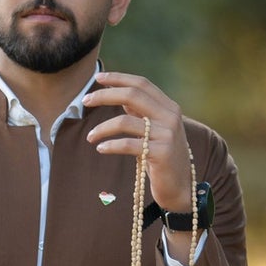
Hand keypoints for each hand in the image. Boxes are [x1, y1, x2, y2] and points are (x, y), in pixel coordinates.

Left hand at [83, 69, 194, 212]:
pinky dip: (110, 145)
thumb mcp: (154, 130)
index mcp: (169, 107)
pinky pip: (128, 144)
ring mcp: (167, 135)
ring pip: (125, 121)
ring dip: (102, 128)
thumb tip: (116, 92)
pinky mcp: (161, 153)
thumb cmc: (162, 157)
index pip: (142, 84)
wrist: (180, 187)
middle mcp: (170, 117)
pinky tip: (101, 148)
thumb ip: (140, 111)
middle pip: (132, 96)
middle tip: (85, 101)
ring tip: (90, 137)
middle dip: (105, 96)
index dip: (119, 78)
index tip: (98, 78)